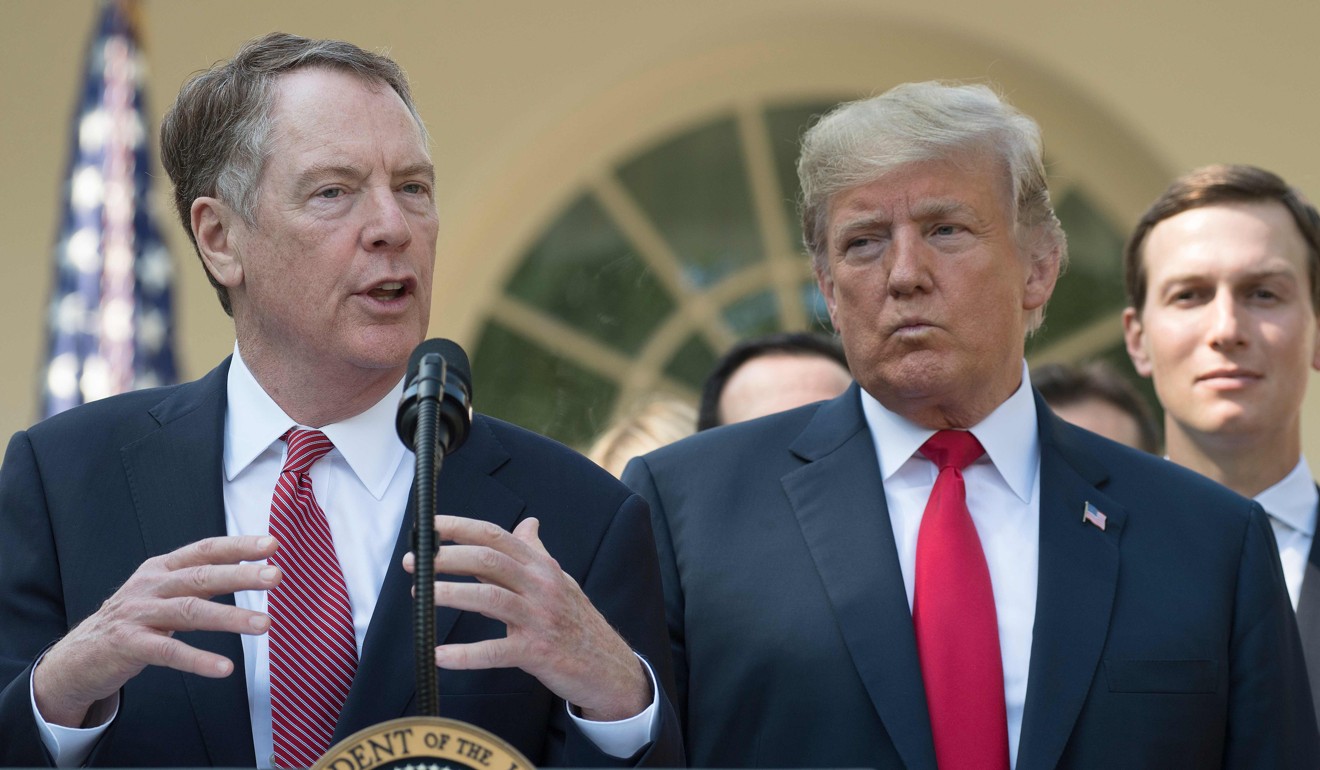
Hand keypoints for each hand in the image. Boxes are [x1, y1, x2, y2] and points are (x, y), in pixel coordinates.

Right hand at [33, 535, 280, 727]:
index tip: (272, 545)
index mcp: (162, 568)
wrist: (78, 656)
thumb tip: (251, 569)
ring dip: (230, 617)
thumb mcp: (164, 592)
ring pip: (190, 611)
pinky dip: (199, 660)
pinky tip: (224, 668)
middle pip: (201, 576)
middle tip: (275, 576)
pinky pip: (169, 651)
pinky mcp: (128, 645)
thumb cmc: (133, 621)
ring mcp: (138, 614)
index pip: (205, 550)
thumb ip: (201, 581)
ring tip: (263, 625)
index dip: (238, 546)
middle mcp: (151, 585)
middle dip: (241, 576)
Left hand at [403, 515, 649, 720]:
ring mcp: (540, 618)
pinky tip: (439, 654)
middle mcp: (542, 586)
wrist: (609, 666)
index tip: (429, 527)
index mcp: (542, 566)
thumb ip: (537, 553)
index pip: (496, 536)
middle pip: (489, 560)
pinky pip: (496, 651)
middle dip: (447, 558)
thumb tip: (528, 523)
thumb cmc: (577, 621)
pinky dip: (465, 654)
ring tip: (421, 596)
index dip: (459, 528)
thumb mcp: (560, 581)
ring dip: (452, 594)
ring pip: (491, 598)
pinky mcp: (537, 652)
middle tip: (415, 562)